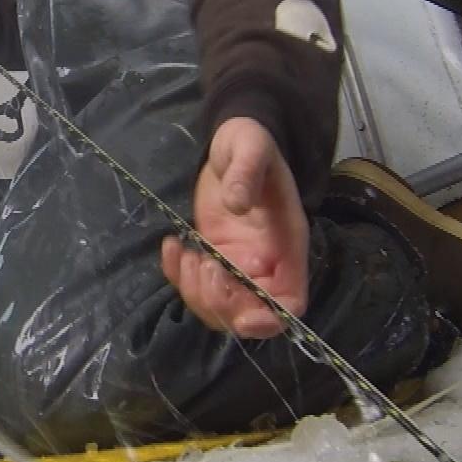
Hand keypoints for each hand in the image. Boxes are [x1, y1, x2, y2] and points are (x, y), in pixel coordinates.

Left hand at [160, 118, 310, 338]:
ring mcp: (237, 264)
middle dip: (220, 302)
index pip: (290, 301)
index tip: (242, 318)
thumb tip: (236, 203)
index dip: (270, 319)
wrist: (232, 141)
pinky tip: (172, 245)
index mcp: (287, 245)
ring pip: (218, 306)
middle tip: (202, 264)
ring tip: (185, 254)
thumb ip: (246, 172)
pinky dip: (177, 275)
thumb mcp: (250, 146)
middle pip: (248, 312)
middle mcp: (265, 263)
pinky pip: (194, 284)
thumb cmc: (250, 143)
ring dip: (195, 291)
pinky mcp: (212, 257)